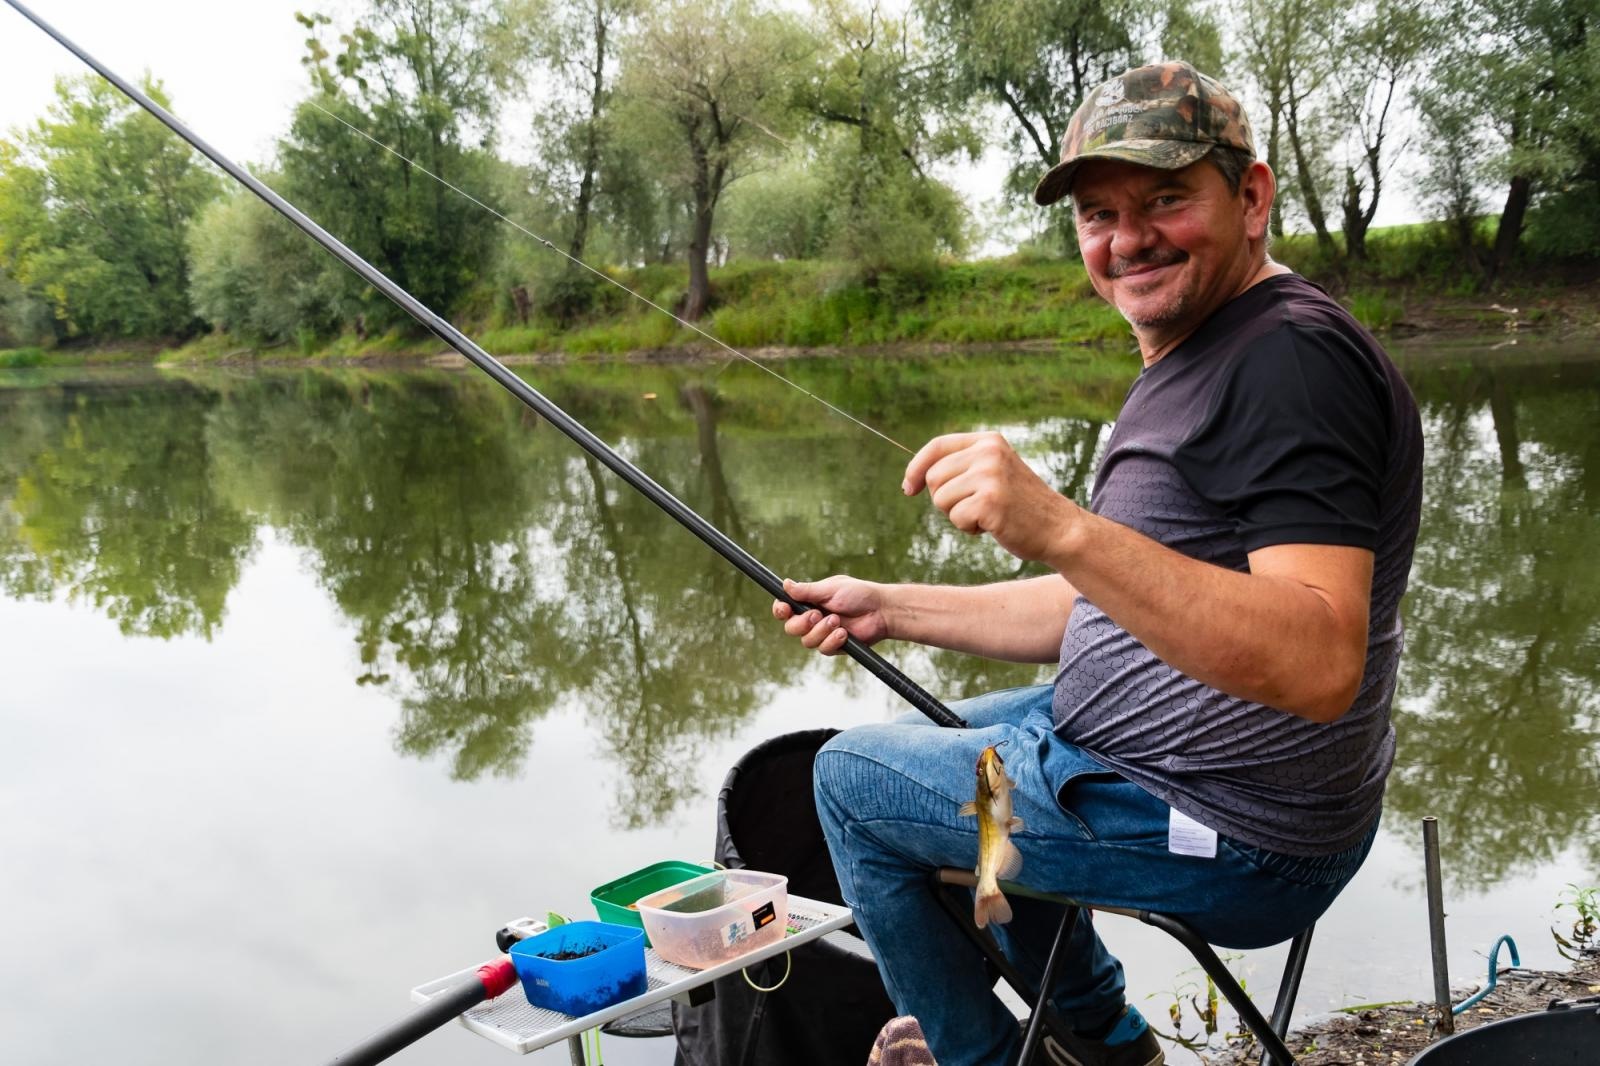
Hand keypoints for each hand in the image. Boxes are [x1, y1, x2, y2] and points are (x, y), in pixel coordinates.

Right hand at [771, 576, 889, 655]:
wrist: (881, 610)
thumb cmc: (858, 594)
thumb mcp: (830, 589)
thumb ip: (807, 591)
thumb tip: (785, 584)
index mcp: (809, 602)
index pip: (785, 609)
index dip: (780, 610)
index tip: (784, 609)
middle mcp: (813, 619)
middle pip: (791, 628)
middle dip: (802, 623)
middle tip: (817, 615)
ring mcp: (822, 633)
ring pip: (806, 641)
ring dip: (821, 631)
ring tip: (837, 621)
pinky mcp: (834, 646)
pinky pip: (823, 649)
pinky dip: (832, 640)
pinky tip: (844, 633)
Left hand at [902, 432, 1076, 562]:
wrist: (1058, 528)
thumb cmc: (1020, 506)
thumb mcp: (994, 472)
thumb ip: (963, 466)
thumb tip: (916, 476)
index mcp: (989, 441)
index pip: (936, 446)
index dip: (916, 468)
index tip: (909, 488)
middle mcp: (989, 453)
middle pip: (934, 477)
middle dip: (945, 499)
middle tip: (974, 507)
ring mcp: (990, 475)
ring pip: (941, 499)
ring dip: (958, 515)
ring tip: (987, 515)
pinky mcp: (990, 501)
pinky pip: (957, 518)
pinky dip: (969, 528)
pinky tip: (993, 525)